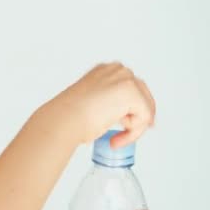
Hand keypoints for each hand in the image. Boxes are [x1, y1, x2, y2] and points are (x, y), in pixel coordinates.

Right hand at [39, 62, 155, 148]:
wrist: (64, 120)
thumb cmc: (69, 116)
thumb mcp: (90, 101)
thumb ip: (107, 101)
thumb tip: (119, 113)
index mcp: (105, 70)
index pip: (131, 88)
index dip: (132, 110)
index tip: (127, 126)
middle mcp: (117, 70)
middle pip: (143, 96)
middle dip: (137, 118)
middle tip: (123, 136)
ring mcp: (126, 79)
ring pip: (146, 108)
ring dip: (134, 127)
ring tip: (116, 138)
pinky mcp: (133, 94)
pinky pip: (145, 119)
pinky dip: (133, 133)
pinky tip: (117, 137)